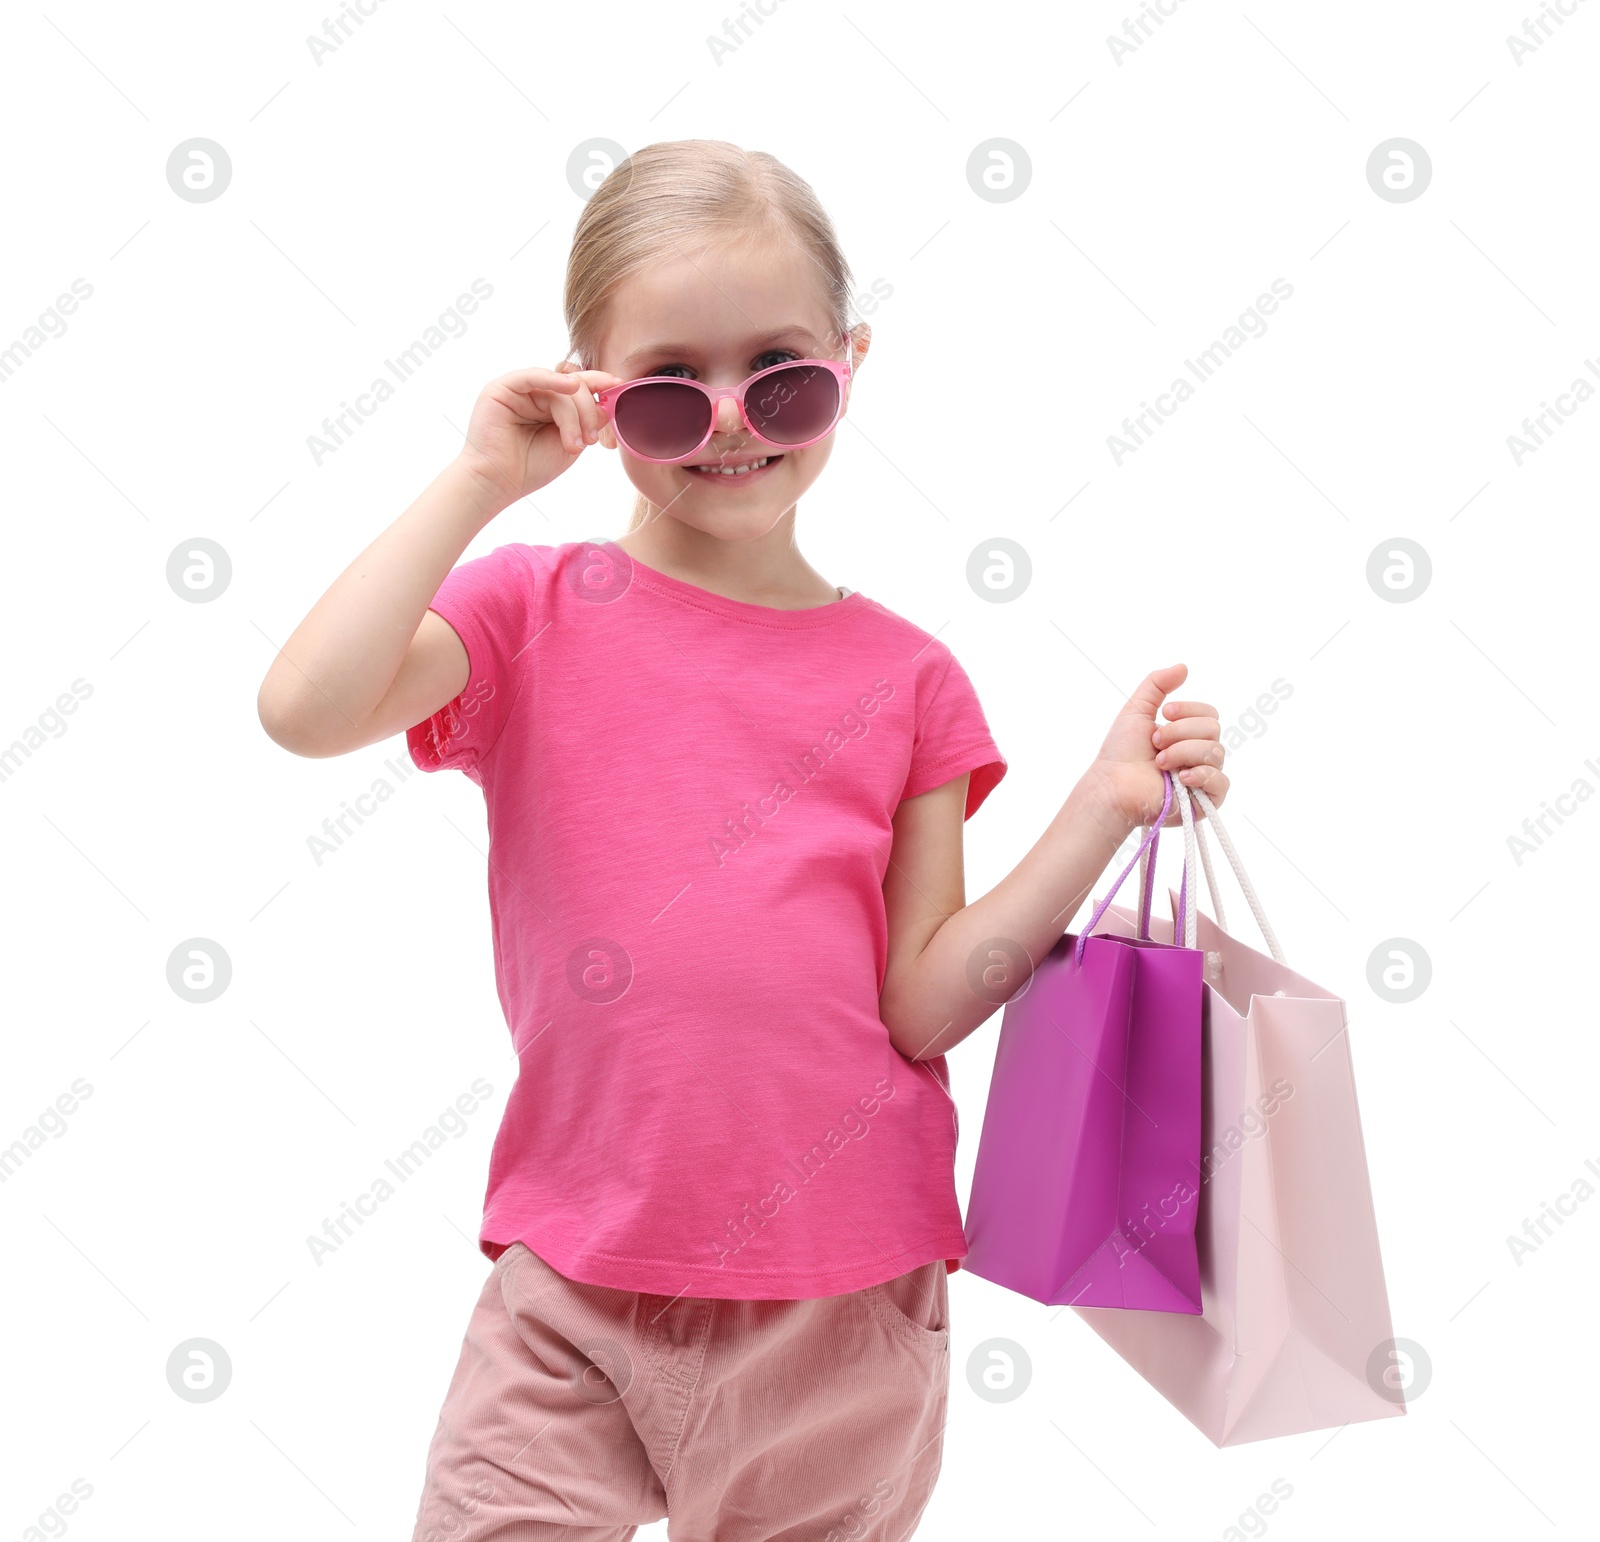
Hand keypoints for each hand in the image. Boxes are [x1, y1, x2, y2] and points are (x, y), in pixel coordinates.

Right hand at [453, 362, 622, 508]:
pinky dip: (552, 380)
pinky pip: (532, 376)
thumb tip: (605, 403)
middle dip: (588, 411)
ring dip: (573, 416)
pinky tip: (570, 387)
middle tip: (590, 441)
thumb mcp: (571, 444)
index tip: (619, 386)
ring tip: (574, 445)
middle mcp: (536, 393)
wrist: (500, 483)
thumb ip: (587, 422)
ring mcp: (520, 389)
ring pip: (558, 388)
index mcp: (552, 404)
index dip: (599, 384)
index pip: (579, 387)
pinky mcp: (502, 388)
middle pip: (573, 387)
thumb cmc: (532, 467)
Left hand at [1082, 663, 1228, 835]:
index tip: (1164, 714)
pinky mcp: (1204, 801)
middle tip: (1155, 743)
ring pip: (1215, 753)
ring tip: (1159, 762)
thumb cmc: (1121, 752)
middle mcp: (1197, 755)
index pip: (1209, 714)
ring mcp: (1202, 778)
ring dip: (1182, 752)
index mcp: (1187, 735)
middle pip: (1213, 730)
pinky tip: (1181, 777)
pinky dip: (1202, 775)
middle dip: (1180, 732)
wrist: (1112, 784)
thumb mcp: (1137, 709)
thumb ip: (1157, 685)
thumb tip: (1184, 667)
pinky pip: (1221, 782)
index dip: (1189, 710)